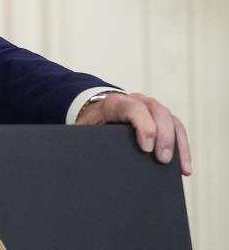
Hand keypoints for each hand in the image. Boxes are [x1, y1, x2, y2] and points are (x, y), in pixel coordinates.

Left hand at [77, 91, 191, 175]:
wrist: (98, 112)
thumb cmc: (92, 124)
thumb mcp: (85, 130)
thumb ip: (87, 139)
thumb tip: (89, 160)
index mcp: (115, 103)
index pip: (134, 109)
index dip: (144, 126)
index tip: (146, 148)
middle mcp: (137, 100)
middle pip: (158, 112)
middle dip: (164, 137)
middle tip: (162, 161)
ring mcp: (151, 107)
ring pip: (171, 120)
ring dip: (178, 145)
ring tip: (181, 169)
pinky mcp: (162, 117)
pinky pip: (177, 129)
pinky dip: (182, 148)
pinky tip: (184, 168)